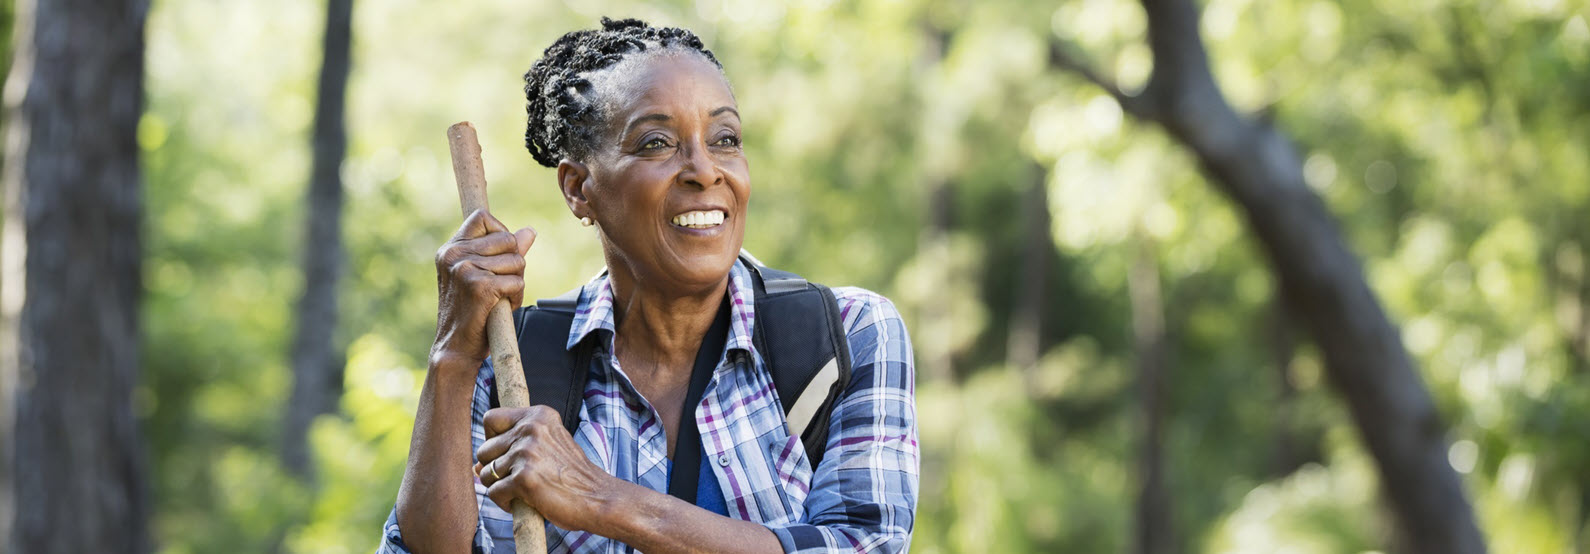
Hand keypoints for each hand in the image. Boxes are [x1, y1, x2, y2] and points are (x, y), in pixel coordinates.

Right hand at [430, 209, 535, 371]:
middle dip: (514, 264)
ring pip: (517, 261)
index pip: (483, 217)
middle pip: (508, 240)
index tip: (498, 257)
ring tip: (499, 299)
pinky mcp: (479, 285)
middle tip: (500, 285)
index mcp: (450, 249)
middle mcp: (454, 254)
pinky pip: (516, 281)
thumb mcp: (482, 276)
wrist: (456, 348)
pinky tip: (501, 308)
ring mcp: (465, 268)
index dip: (501, 233)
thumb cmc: (471, 313)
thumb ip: (504, 251)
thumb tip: (530, 231)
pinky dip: (516, 297)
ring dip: (516, 283)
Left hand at [474, 406, 618, 532]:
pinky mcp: (523, 478)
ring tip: (523, 490)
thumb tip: (476, 465)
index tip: (507, 452)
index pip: (490, 418)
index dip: (492, 438)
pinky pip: (494, 492)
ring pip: (486, 473)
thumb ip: (513, 448)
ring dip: (499, 486)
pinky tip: (525, 501)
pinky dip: (505, 502)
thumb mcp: (547, 448)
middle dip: (495, 468)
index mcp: (539, 416)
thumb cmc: (572, 475)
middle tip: (518, 477)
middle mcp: (531, 429)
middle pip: (484, 449)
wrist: (597, 498)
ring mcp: (527, 452)